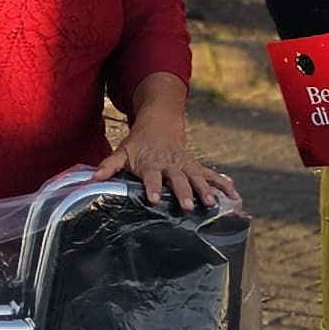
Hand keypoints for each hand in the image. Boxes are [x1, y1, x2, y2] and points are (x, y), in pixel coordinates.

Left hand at [92, 117, 236, 211]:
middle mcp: (171, 165)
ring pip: (198, 178)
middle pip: (178, 180)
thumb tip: (93, 177)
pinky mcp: (196, 167)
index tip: (155, 199)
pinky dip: (223, 184)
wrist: (160, 123)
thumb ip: (109, 165)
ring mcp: (186, 166)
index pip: (152, 177)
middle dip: (183, 192)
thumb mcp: (123, 152)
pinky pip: (212, 176)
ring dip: (206, 191)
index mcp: (152, 164)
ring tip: (212, 204)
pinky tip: (235, 195)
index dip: (153, 187)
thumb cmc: (139, 143)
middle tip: (187, 206)